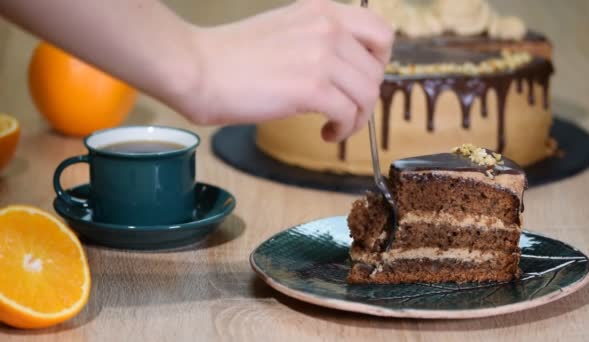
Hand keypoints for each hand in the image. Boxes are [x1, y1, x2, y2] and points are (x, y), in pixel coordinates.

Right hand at [180, 0, 393, 141]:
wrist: (198, 68)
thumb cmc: (231, 56)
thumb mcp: (285, 29)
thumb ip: (318, 40)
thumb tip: (343, 71)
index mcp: (322, 10)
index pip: (381, 32)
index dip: (379, 62)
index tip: (361, 80)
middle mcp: (328, 27)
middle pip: (376, 71)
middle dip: (365, 99)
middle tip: (345, 112)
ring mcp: (322, 55)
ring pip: (367, 94)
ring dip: (357, 119)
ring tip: (335, 127)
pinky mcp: (312, 87)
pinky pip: (349, 114)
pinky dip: (343, 130)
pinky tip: (325, 133)